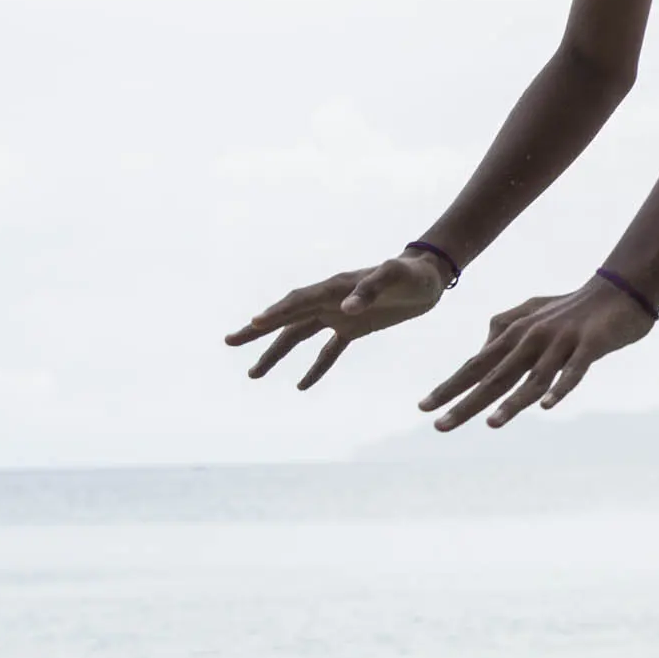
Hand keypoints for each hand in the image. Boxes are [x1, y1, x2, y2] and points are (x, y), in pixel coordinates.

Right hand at [224, 252, 448, 388]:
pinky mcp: (353, 329)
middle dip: (258, 331)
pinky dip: (315, 367)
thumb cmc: (411, 272)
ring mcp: (338, 315)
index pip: (299, 301)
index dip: (277, 312)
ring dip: (277, 353)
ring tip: (254, 373)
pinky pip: (328, 351)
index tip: (254, 323)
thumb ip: (371, 289)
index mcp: (335, 287)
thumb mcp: (395, 276)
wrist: (429, 277)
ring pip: (299, 336)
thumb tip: (347, 309)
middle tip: (229, 342)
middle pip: (287, 318)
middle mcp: (330, 300)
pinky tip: (301, 385)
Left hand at [419, 277, 654, 430]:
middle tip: (439, 425)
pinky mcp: (590, 345)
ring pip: (533, 378)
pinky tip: (549, 407)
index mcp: (516, 333)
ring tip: (491, 423)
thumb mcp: (533, 311)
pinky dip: (561, 388)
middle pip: (495, 376)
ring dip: (512, 402)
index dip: (449, 386)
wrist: (619, 289)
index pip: (475, 365)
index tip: (423, 407)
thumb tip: (481, 348)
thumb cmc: (574, 305)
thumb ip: (504, 325)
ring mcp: (561, 342)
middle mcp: (532, 338)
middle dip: (465, 401)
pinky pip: (574, 370)